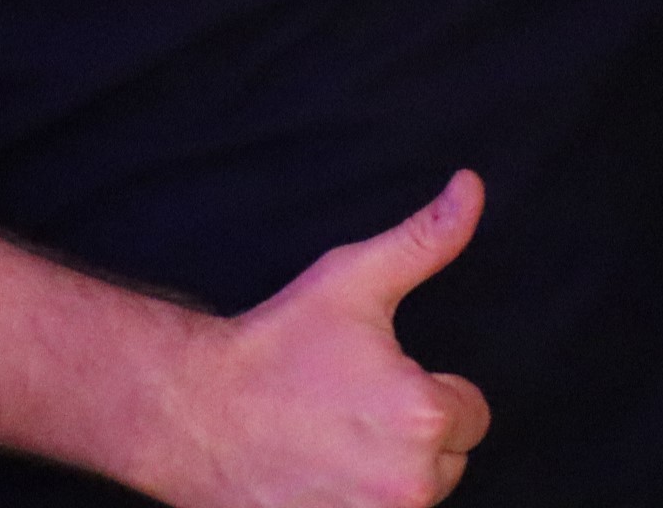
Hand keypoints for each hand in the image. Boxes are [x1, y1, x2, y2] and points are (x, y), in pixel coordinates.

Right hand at [150, 171, 492, 507]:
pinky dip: (354, 503)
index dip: (430, 391)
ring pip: (411, 498)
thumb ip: (427, 239)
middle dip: (413, 436)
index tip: (380, 381)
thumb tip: (471, 186)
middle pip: (448, 462)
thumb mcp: (356, 279)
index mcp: (424, 417)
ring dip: (386, 475)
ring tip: (332, 440)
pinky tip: (318, 474)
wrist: (190, 410)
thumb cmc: (274, 345)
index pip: (472, 414)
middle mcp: (406, 484)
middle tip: (352, 408)